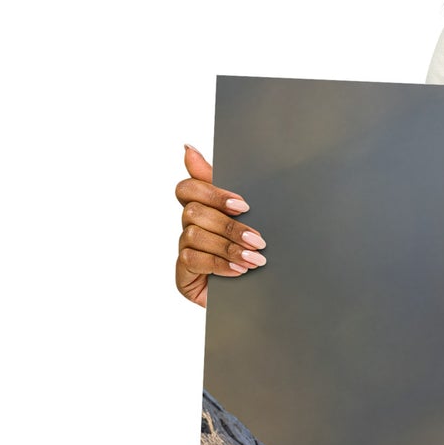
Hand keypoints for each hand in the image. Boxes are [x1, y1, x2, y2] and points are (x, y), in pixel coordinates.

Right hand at [175, 145, 266, 307]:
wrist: (260, 296)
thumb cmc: (253, 251)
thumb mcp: (249, 217)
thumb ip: (224, 185)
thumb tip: (188, 148)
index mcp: (203, 207)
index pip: (188, 188)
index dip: (212, 193)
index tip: (243, 205)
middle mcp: (189, 226)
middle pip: (194, 212)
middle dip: (229, 226)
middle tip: (258, 239)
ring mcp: (184, 249)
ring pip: (194, 235)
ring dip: (228, 247)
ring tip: (256, 259)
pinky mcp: (183, 274)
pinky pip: (193, 260)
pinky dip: (220, 264)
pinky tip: (240, 271)